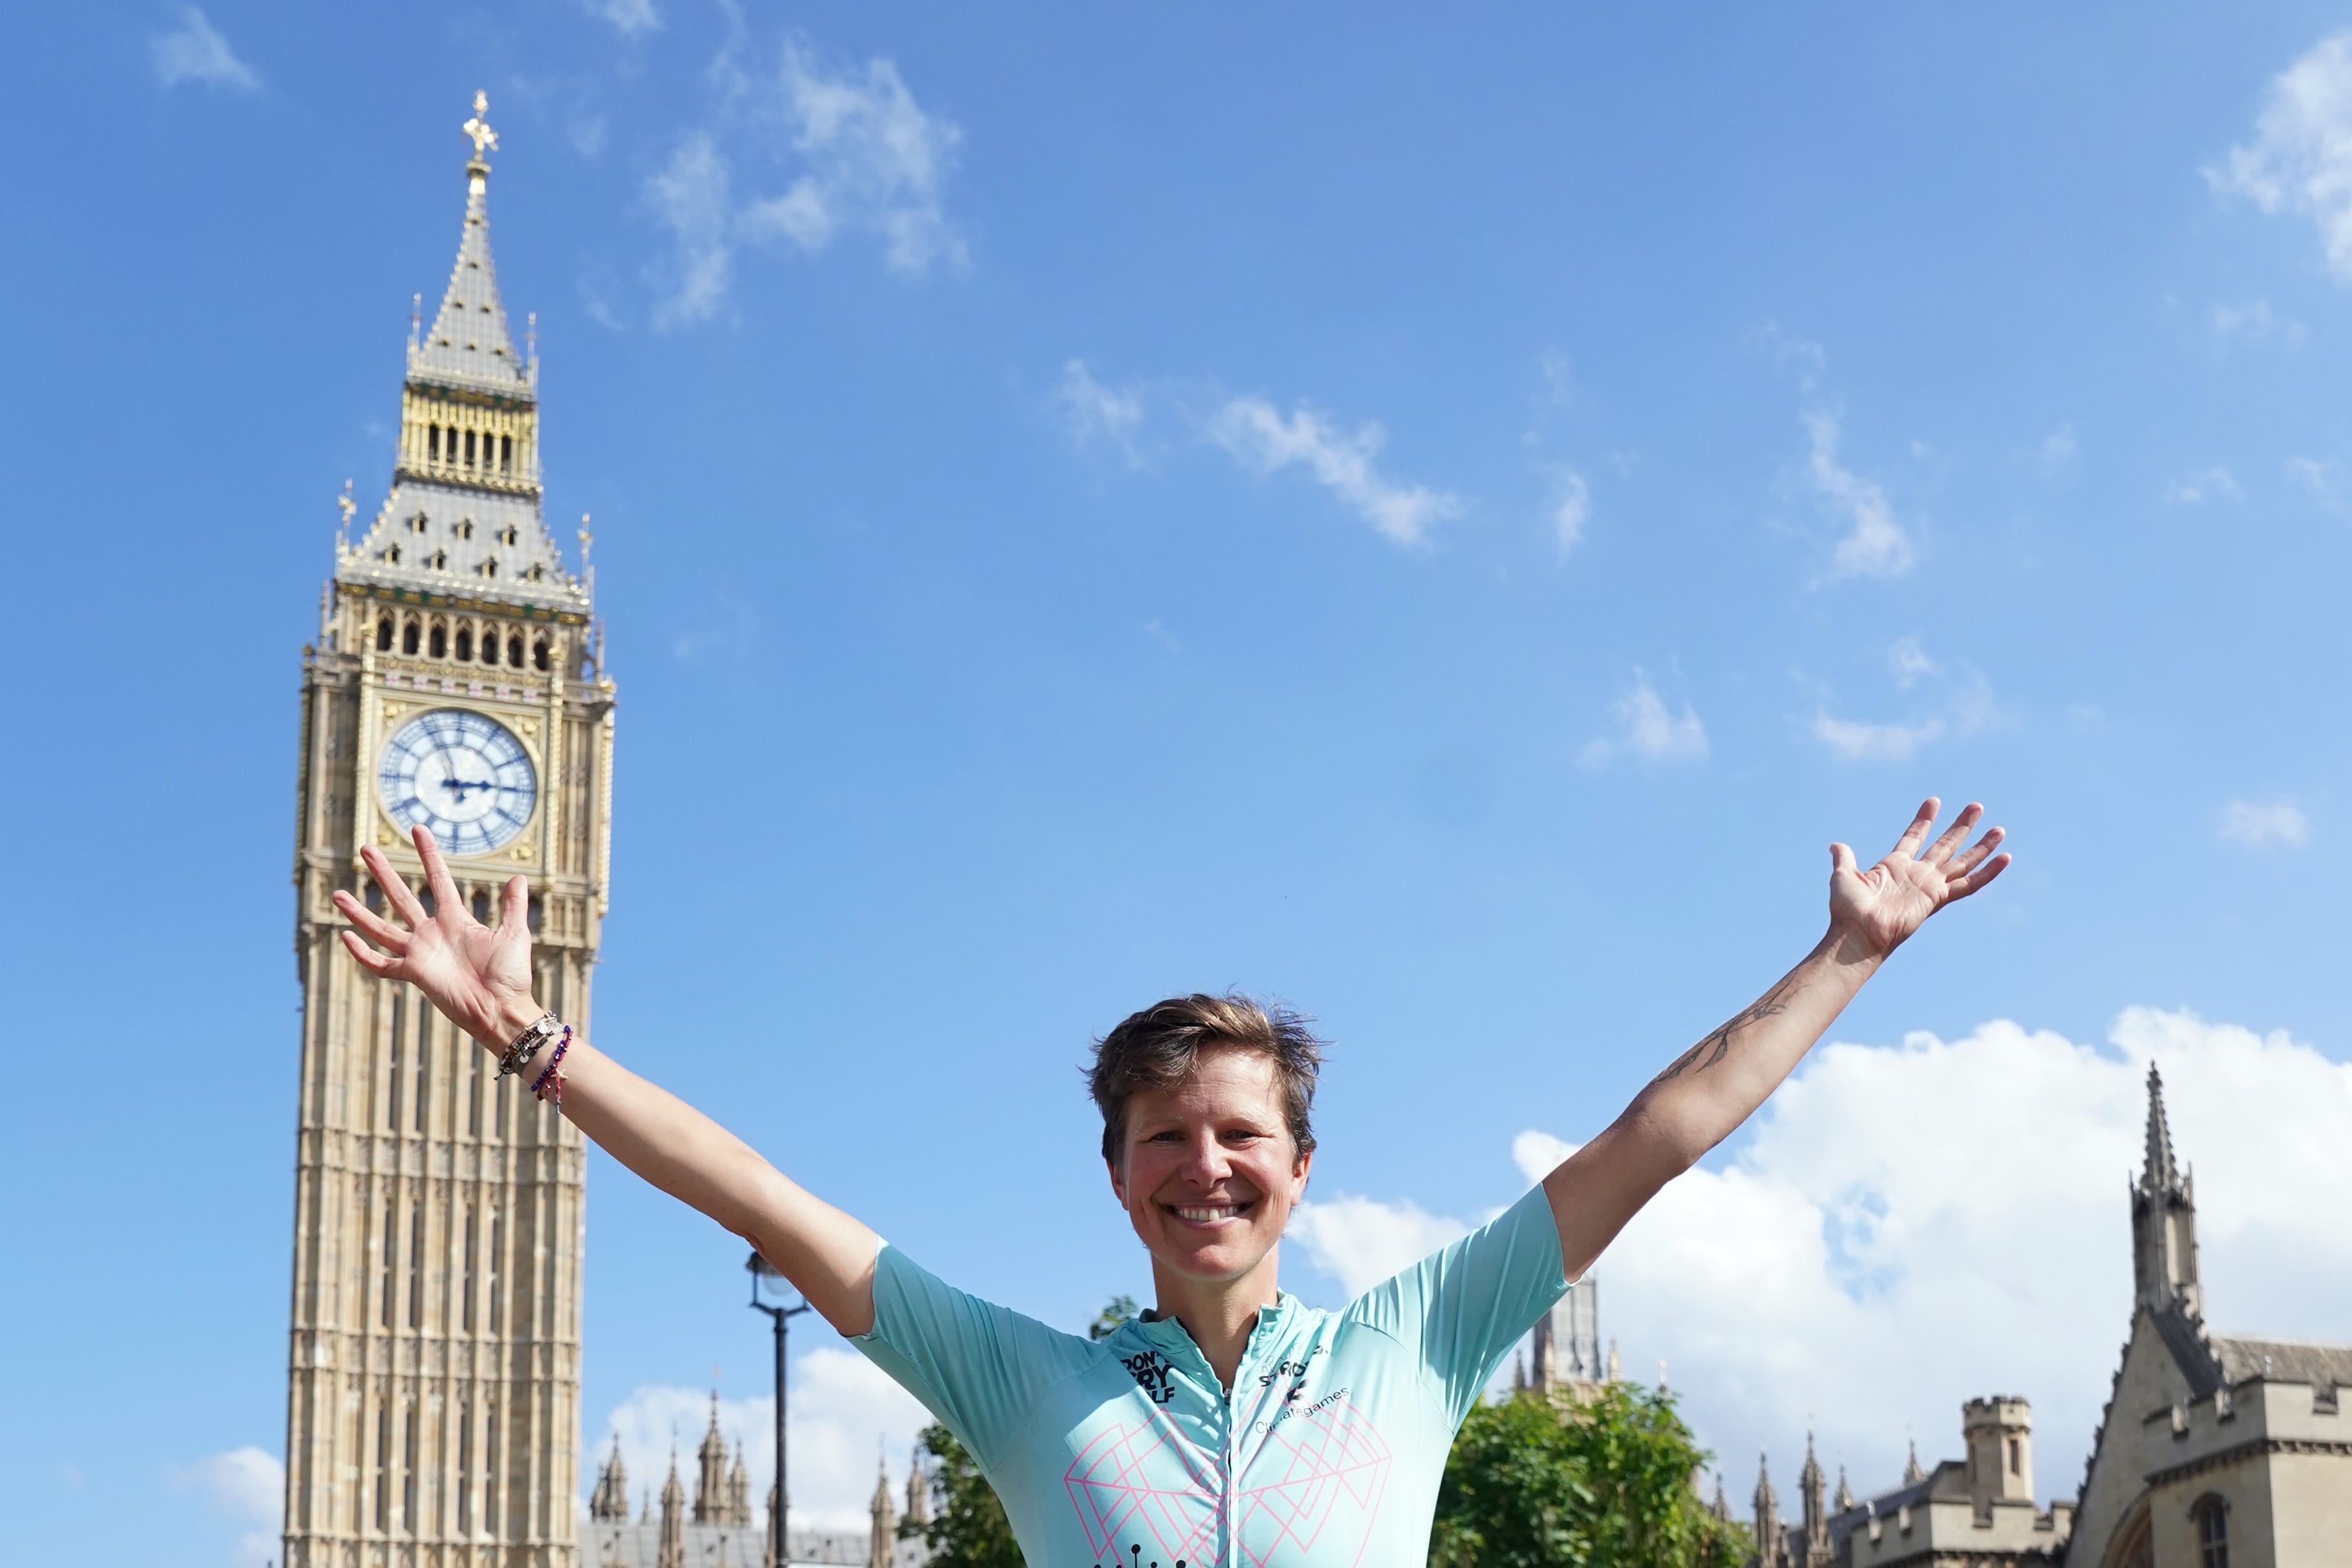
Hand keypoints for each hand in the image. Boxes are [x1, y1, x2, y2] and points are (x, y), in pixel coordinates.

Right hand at [332, 824, 539, 1049]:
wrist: (503, 1009)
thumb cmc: (511, 975)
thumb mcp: (515, 934)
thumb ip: (513, 905)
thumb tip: (519, 876)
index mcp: (456, 919)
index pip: (438, 879)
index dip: (428, 854)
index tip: (417, 828)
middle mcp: (433, 932)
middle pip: (402, 896)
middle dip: (384, 872)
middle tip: (366, 848)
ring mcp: (421, 953)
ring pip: (382, 927)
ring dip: (360, 911)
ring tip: (337, 893)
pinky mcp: (414, 974)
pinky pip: (382, 964)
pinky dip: (363, 953)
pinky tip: (344, 936)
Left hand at [1828, 797, 2008, 959]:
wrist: (1858, 932)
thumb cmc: (1848, 910)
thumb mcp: (1843, 877)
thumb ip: (1844, 859)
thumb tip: (1836, 846)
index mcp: (1894, 867)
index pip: (1914, 838)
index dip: (1923, 820)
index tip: (1934, 801)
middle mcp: (1916, 875)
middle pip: (1945, 846)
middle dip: (1961, 826)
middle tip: (1976, 806)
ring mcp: (1929, 886)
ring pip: (1962, 862)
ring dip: (1981, 846)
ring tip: (2000, 829)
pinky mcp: (1938, 898)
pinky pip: (1969, 885)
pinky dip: (1988, 873)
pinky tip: (2005, 858)